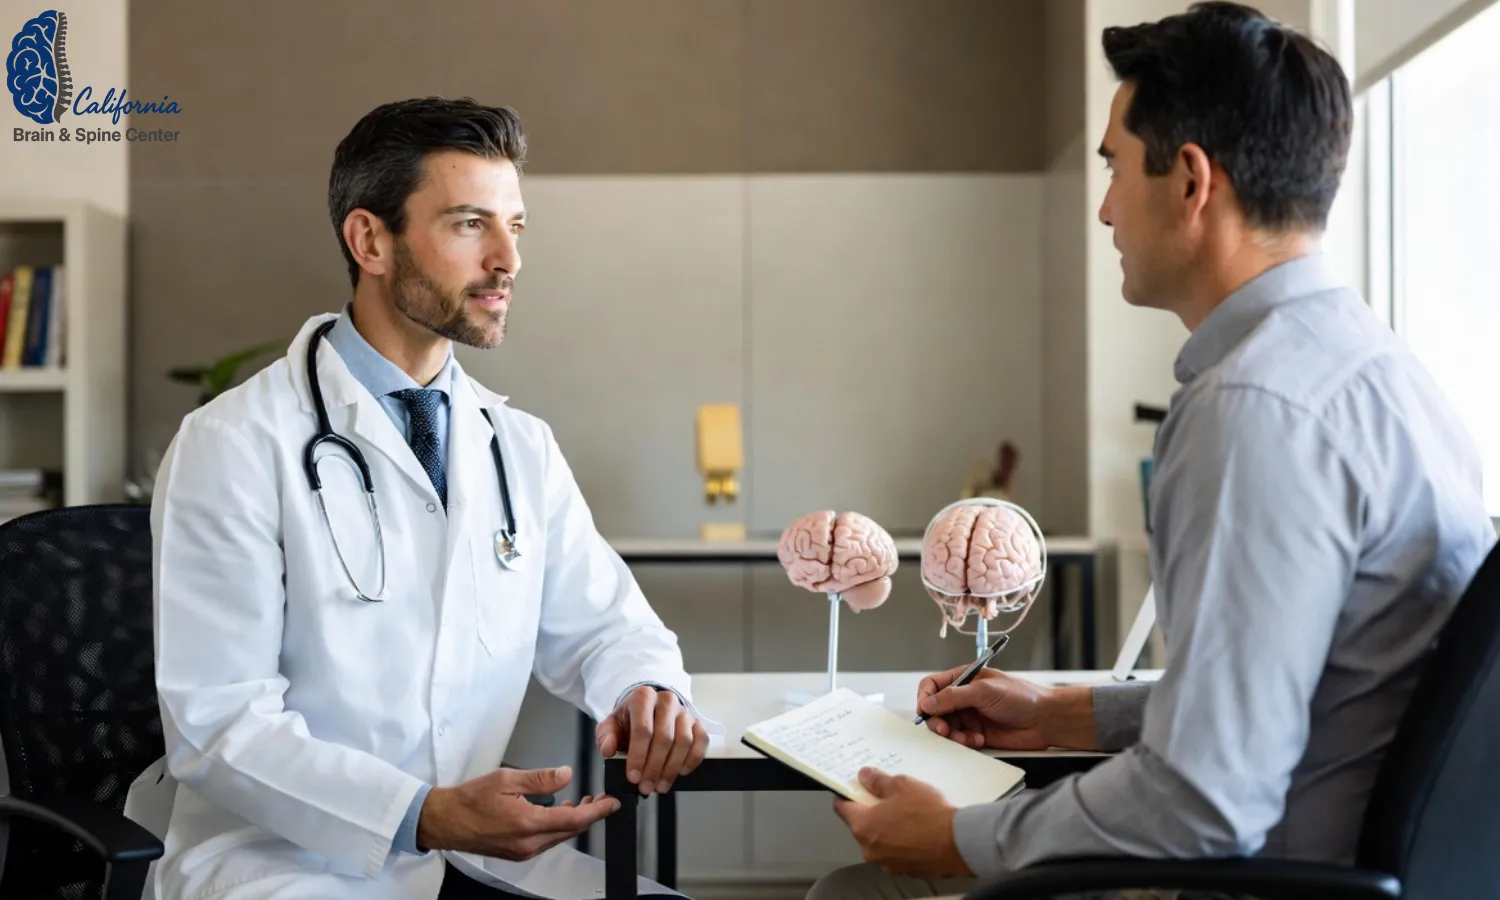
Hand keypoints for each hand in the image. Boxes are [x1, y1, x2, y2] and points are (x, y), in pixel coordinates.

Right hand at [417, 765, 617, 859]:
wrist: (445, 821)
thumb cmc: (469, 800)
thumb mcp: (507, 778)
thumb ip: (540, 778)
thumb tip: (565, 775)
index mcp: (527, 823)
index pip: (573, 820)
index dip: (597, 811)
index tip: (610, 803)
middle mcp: (527, 843)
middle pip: (570, 831)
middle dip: (589, 816)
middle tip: (600, 800)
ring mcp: (522, 850)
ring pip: (559, 837)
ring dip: (574, 822)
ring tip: (583, 803)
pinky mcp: (517, 852)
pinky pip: (546, 841)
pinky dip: (557, 827)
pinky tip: (559, 813)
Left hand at [596, 685, 708, 794]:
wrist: (646, 711)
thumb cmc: (629, 720)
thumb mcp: (611, 726)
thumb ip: (606, 737)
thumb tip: (608, 750)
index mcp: (643, 697)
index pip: (643, 729)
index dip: (638, 756)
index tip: (633, 777)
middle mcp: (666, 701)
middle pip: (665, 737)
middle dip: (655, 767)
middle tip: (646, 786)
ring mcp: (684, 711)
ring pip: (684, 741)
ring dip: (672, 768)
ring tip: (661, 785)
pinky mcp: (696, 722)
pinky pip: (701, 741)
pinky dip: (693, 759)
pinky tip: (681, 772)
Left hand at [832, 768, 971, 878]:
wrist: (958, 842)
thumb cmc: (928, 814)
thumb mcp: (901, 785)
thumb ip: (877, 781)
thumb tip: (864, 776)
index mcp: (863, 827)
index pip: (842, 808)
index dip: (847, 795)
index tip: (855, 788)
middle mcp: (870, 849)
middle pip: (862, 826)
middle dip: (872, 812)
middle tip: (889, 799)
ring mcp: (888, 863)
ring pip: (880, 841)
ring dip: (888, 829)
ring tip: (909, 815)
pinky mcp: (905, 870)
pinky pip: (897, 853)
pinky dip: (902, 843)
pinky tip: (918, 831)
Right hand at [916, 666, 1096, 750]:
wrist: (1046, 720)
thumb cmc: (1022, 697)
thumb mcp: (985, 691)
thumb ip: (954, 696)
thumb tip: (928, 703)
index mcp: (964, 679)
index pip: (932, 685)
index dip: (925, 697)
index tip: (925, 710)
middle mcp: (964, 698)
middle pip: (935, 709)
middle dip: (937, 721)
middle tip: (944, 729)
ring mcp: (970, 717)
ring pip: (945, 727)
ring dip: (951, 734)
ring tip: (965, 738)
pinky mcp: (977, 735)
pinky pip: (959, 741)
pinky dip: (964, 742)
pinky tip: (978, 740)